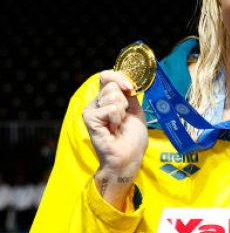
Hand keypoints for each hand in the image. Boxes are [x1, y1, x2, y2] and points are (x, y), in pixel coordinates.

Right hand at [83, 71, 147, 206]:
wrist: (128, 157)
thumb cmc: (132, 137)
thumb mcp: (135, 110)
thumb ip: (129, 94)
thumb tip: (127, 81)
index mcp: (107, 98)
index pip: (107, 76)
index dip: (120, 77)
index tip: (131, 89)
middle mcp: (97, 102)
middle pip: (112, 84)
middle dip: (125, 101)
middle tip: (123, 119)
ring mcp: (91, 109)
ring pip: (112, 95)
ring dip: (121, 112)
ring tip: (117, 125)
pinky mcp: (89, 117)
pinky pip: (109, 108)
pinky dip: (116, 118)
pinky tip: (112, 129)